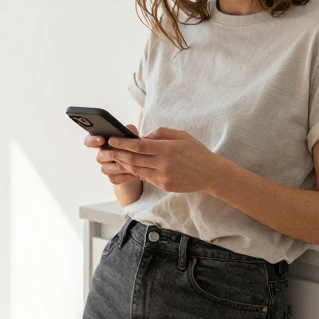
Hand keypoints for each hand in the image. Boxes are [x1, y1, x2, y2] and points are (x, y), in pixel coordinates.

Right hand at [86, 124, 142, 184]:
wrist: (141, 161)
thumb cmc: (133, 144)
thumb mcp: (132, 135)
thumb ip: (129, 130)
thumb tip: (128, 129)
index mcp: (102, 142)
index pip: (89, 141)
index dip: (93, 140)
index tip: (102, 139)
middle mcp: (101, 155)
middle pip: (100, 156)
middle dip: (112, 154)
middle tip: (121, 152)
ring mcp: (106, 168)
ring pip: (107, 169)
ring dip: (121, 165)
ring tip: (133, 163)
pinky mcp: (113, 178)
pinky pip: (116, 178)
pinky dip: (126, 176)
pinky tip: (136, 173)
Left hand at [104, 127, 224, 193]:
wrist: (210, 174)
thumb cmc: (196, 151)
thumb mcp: (182, 135)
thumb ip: (161, 133)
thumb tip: (143, 135)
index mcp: (167, 149)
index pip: (139, 145)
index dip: (123, 142)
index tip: (112, 139)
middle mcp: (164, 164)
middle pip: (134, 159)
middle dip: (118, 154)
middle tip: (108, 149)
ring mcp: (163, 177)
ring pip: (137, 170)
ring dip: (124, 164)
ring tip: (116, 158)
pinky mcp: (164, 186)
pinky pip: (146, 178)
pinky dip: (136, 172)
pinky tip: (131, 166)